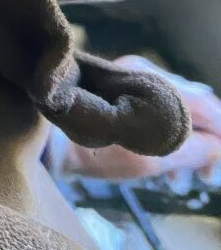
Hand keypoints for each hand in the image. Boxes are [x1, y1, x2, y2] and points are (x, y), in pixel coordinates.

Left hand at [54, 55, 220, 183]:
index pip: (206, 105)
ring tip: (180, 178)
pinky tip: (163, 163)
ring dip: (187, 141)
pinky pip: (159, 106)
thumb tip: (218, 145)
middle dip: (206, 141)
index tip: (214, 167)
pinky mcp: (121, 86)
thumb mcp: (148, 158)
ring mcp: (133, 76)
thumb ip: (190, 149)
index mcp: (154, 84)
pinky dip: (168, 133)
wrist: (47, 138)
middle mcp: (146, 71)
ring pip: (179, 107)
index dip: (219, 136)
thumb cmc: (94, 149)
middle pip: (196, 104)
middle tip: (202, 176)